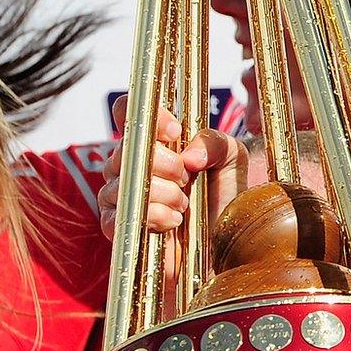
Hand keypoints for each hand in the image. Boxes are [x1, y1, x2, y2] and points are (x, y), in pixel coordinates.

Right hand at [97, 96, 247, 237]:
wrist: (226, 239)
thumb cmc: (224, 196)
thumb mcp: (232, 159)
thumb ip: (215, 143)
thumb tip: (189, 154)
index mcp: (152, 140)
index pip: (129, 112)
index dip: (147, 117)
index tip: (175, 131)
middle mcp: (131, 162)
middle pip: (127, 149)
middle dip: (164, 163)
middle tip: (186, 178)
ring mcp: (122, 193)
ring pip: (126, 182)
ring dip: (163, 193)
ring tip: (184, 203)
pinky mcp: (118, 225)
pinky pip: (118, 215)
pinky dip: (151, 216)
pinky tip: (173, 220)